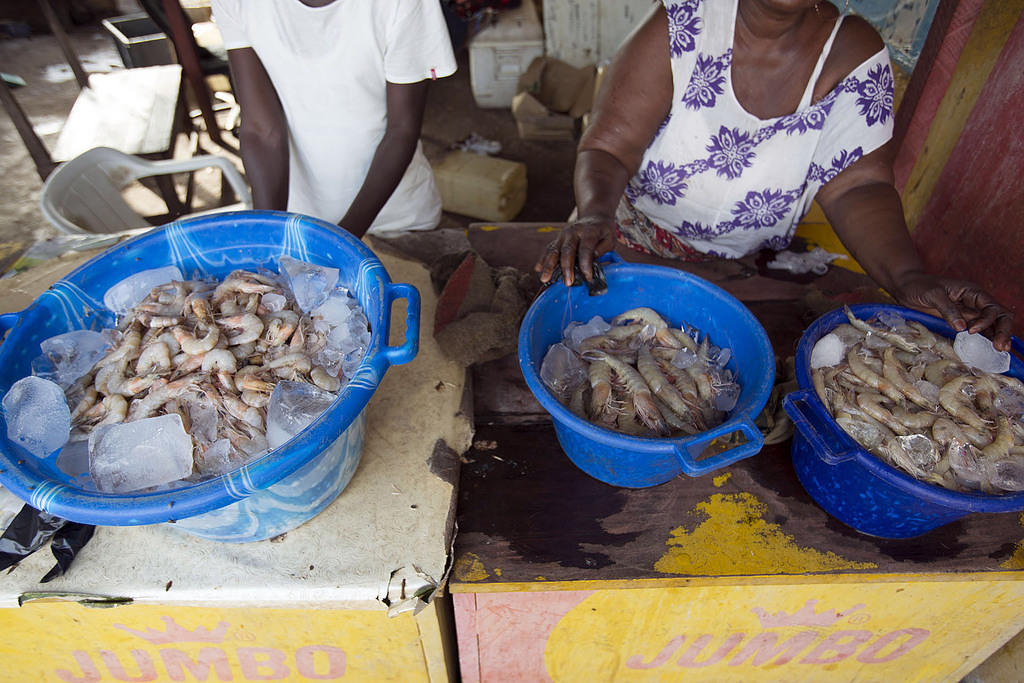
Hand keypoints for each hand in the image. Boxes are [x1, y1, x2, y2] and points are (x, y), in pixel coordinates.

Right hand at [534, 215, 616, 285]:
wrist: (594, 216)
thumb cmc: (603, 231)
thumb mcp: (610, 238)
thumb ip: (603, 249)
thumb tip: (593, 259)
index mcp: (589, 231)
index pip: (586, 249)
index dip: (586, 264)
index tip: (587, 277)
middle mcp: (573, 232)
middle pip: (567, 250)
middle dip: (566, 268)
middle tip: (567, 283)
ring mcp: (563, 235)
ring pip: (554, 250)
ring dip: (549, 265)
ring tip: (544, 278)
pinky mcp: (558, 239)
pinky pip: (549, 249)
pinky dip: (543, 260)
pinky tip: (538, 269)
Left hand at [893, 272, 1014, 350]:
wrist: (907, 287)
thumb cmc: (919, 286)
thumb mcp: (932, 294)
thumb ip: (947, 309)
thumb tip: (962, 327)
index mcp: (972, 292)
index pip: (992, 307)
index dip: (987, 320)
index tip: (971, 330)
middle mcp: (975, 303)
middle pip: (999, 316)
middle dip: (1003, 331)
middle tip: (1001, 347)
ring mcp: (970, 313)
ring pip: (991, 325)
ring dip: (996, 337)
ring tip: (998, 351)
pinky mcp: (961, 321)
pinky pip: (979, 331)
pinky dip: (984, 340)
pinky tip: (986, 350)